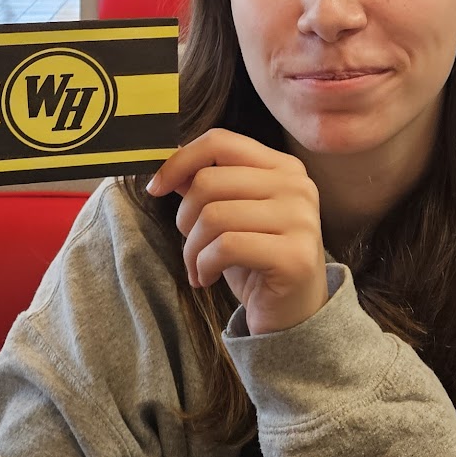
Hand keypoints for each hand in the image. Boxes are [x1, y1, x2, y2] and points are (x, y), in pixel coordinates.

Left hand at [147, 130, 327, 335]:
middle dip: (184, 218)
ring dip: (191, 248)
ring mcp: (300, 220)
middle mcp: (297, 186)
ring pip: (213, 216)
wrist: (291, 314)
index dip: (180, 161)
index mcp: (283, 167)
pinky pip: (225, 247)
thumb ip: (206, 185)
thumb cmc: (256, 261)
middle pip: (210, 180)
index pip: (220, 142)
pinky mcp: (294, 256)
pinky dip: (203, 265)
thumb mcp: (230, 216)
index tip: (155, 187)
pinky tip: (206, 279)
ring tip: (196, 267)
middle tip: (189, 244)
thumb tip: (169, 160)